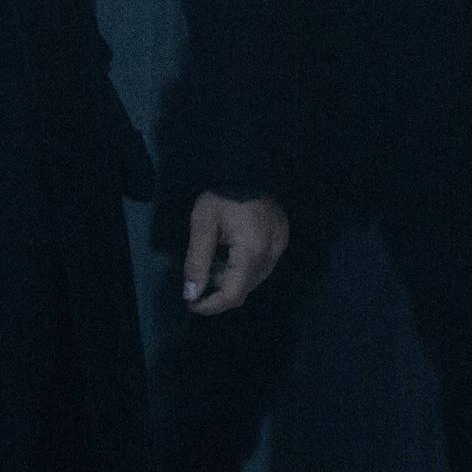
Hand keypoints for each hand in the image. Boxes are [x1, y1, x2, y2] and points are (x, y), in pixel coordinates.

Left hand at [181, 192, 287, 314]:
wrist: (249, 166)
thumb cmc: (223, 193)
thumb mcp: (202, 223)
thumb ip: (196, 261)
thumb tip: (191, 294)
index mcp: (252, 251)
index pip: (233, 294)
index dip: (211, 305)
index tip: (191, 304)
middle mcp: (271, 255)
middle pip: (243, 290)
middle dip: (216, 293)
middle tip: (195, 283)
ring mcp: (279, 249)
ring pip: (253, 281)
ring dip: (229, 281)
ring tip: (209, 266)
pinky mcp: (281, 241)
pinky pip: (260, 268)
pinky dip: (241, 270)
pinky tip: (226, 256)